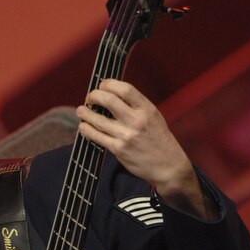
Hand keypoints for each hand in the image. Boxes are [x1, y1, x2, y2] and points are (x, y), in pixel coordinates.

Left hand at [76, 79, 216, 218]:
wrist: (168, 166)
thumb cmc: (160, 140)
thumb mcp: (154, 117)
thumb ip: (136, 107)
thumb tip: (113, 96)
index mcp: (146, 109)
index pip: (125, 89)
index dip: (109, 84)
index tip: (102, 85)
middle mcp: (136, 120)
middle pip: (108, 100)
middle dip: (94, 96)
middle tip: (89, 98)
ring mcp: (126, 135)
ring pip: (98, 119)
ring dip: (85, 113)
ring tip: (81, 111)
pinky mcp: (118, 149)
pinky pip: (97, 137)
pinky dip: (86, 130)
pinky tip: (83, 127)